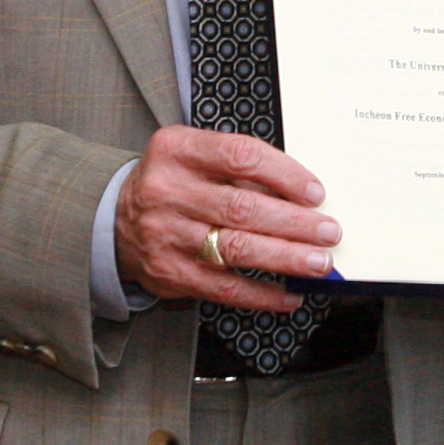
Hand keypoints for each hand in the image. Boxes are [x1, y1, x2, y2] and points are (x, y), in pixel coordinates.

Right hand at [115, 126, 336, 313]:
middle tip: (328, 232)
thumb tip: (304, 196)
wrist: (114, 219)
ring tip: (318, 262)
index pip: (240, 156)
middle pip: (242, 207)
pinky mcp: (169, 273)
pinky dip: (262, 294)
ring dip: (285, 257)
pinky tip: (289, 293)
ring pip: (235, 249)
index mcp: (178, 150)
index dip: (284, 174)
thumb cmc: (173, 183)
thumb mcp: (194, 157)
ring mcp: (166, 234)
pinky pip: (224, 288)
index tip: (315, 193)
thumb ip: (239, 169)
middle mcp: (168, 190)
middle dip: (294, 222)